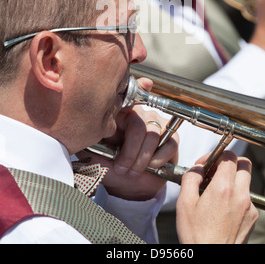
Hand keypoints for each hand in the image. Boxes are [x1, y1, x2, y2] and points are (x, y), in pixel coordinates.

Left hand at [80, 77, 178, 200]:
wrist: (128, 187)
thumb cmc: (110, 167)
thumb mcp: (95, 156)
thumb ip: (91, 143)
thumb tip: (86, 132)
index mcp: (120, 114)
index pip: (129, 97)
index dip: (139, 88)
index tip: (146, 84)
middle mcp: (140, 114)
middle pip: (138, 126)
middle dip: (130, 152)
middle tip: (122, 169)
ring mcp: (157, 124)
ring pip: (153, 136)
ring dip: (141, 159)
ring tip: (133, 172)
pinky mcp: (172, 138)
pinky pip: (170, 144)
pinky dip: (158, 159)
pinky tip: (150, 166)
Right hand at [176, 151, 257, 243]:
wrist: (211, 259)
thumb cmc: (197, 236)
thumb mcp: (184, 203)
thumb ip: (190, 178)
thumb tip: (196, 169)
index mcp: (223, 189)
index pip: (229, 156)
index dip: (216, 155)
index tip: (206, 164)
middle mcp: (240, 195)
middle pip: (243, 164)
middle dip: (229, 163)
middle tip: (214, 171)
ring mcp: (249, 207)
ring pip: (245, 180)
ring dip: (232, 179)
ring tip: (215, 190)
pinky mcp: (252, 218)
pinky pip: (246, 197)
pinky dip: (236, 195)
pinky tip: (222, 206)